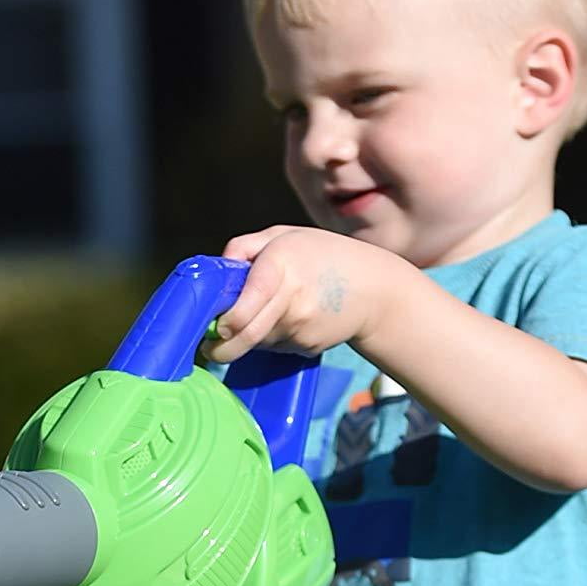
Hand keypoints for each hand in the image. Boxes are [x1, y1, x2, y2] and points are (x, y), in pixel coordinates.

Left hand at [205, 227, 413, 365]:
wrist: (375, 290)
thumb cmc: (324, 256)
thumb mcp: (285, 235)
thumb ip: (245, 246)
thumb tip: (216, 270)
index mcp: (281, 263)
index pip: (245, 304)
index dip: (226, 323)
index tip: (215, 328)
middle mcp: (291, 297)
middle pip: (247, 335)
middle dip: (223, 349)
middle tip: (211, 350)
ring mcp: (302, 325)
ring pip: (259, 341)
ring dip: (250, 336)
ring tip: (268, 312)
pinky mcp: (309, 346)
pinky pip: (277, 346)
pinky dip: (274, 338)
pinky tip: (292, 319)